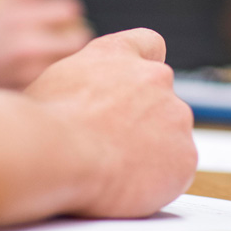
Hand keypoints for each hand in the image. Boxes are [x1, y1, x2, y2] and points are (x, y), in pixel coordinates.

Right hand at [0, 0, 92, 89]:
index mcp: (14, 15)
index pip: (69, 8)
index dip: (64, 12)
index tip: (56, 19)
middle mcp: (24, 44)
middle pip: (80, 37)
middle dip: (71, 37)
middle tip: (57, 42)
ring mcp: (26, 75)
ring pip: (72, 64)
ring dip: (65, 61)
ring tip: (45, 63)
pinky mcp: (25, 99)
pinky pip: (56, 86)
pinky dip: (51, 83)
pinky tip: (33, 83)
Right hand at [25, 28, 196, 218]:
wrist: (60, 153)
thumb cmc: (46, 121)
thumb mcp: (55, 81)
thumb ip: (83, 82)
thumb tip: (76, 101)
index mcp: (118, 54)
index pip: (150, 44)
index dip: (145, 66)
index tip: (137, 86)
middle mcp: (153, 76)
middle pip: (161, 97)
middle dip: (144, 120)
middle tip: (114, 145)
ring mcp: (175, 114)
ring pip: (171, 135)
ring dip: (152, 151)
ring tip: (116, 169)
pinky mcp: (184, 155)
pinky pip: (177, 170)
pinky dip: (159, 181)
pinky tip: (129, 185)